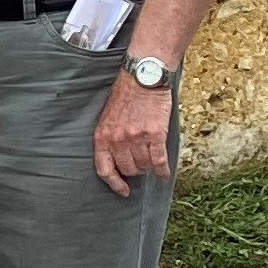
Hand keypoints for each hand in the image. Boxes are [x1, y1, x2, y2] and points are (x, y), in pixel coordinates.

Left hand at [91, 76, 172, 197]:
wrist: (143, 77)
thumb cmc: (125, 95)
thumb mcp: (107, 117)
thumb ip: (109, 138)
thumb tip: (116, 159)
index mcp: (102, 136)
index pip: (104, 169)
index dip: (114, 184)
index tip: (123, 191)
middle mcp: (118, 140)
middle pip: (128, 170)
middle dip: (135, 171)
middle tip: (141, 164)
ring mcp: (137, 138)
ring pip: (144, 166)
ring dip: (149, 167)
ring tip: (151, 160)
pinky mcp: (155, 134)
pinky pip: (159, 160)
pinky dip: (163, 170)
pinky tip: (165, 174)